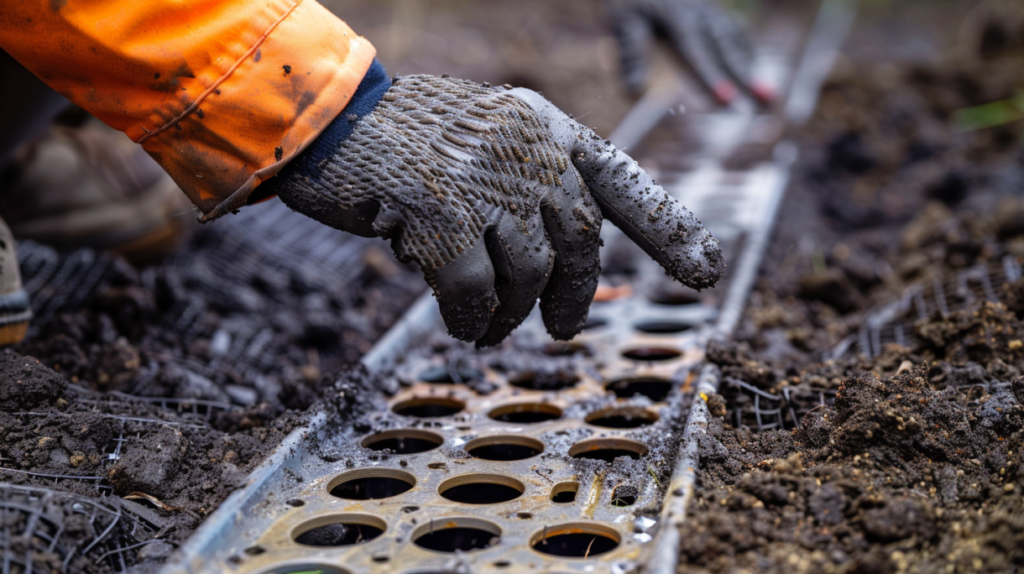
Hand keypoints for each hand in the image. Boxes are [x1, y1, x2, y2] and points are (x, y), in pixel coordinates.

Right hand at [277, 76, 722, 346]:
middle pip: (579, 237)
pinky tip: (462, 323)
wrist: (330, 124)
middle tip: (565, 328)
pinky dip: (471, 318)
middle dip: (576, 295)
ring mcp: (481, 172)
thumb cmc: (412, 150)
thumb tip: (572, 275)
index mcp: (543, 123)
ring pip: (528, 272)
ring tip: (491, 325)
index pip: (619, 177)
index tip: (707, 271)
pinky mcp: (437, 208)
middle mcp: (523, 141)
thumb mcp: (487, 151)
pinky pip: (474, 289)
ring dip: (511, 314)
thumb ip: (534, 191)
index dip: (667, 226)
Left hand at [604, 0, 773, 103]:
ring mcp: (709, 9)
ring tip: (767, 94)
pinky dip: (746, 50)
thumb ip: (631, 53)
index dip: (712, 77)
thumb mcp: (623, 21)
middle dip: (746, 76)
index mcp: (678, 17)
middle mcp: (700, 12)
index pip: (698, 51)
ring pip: (736, 39)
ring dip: (751, 66)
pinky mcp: (711, 10)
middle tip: (767, 99)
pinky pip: (734, 30)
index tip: (726, 99)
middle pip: (727, 47)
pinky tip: (752, 66)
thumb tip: (634, 91)